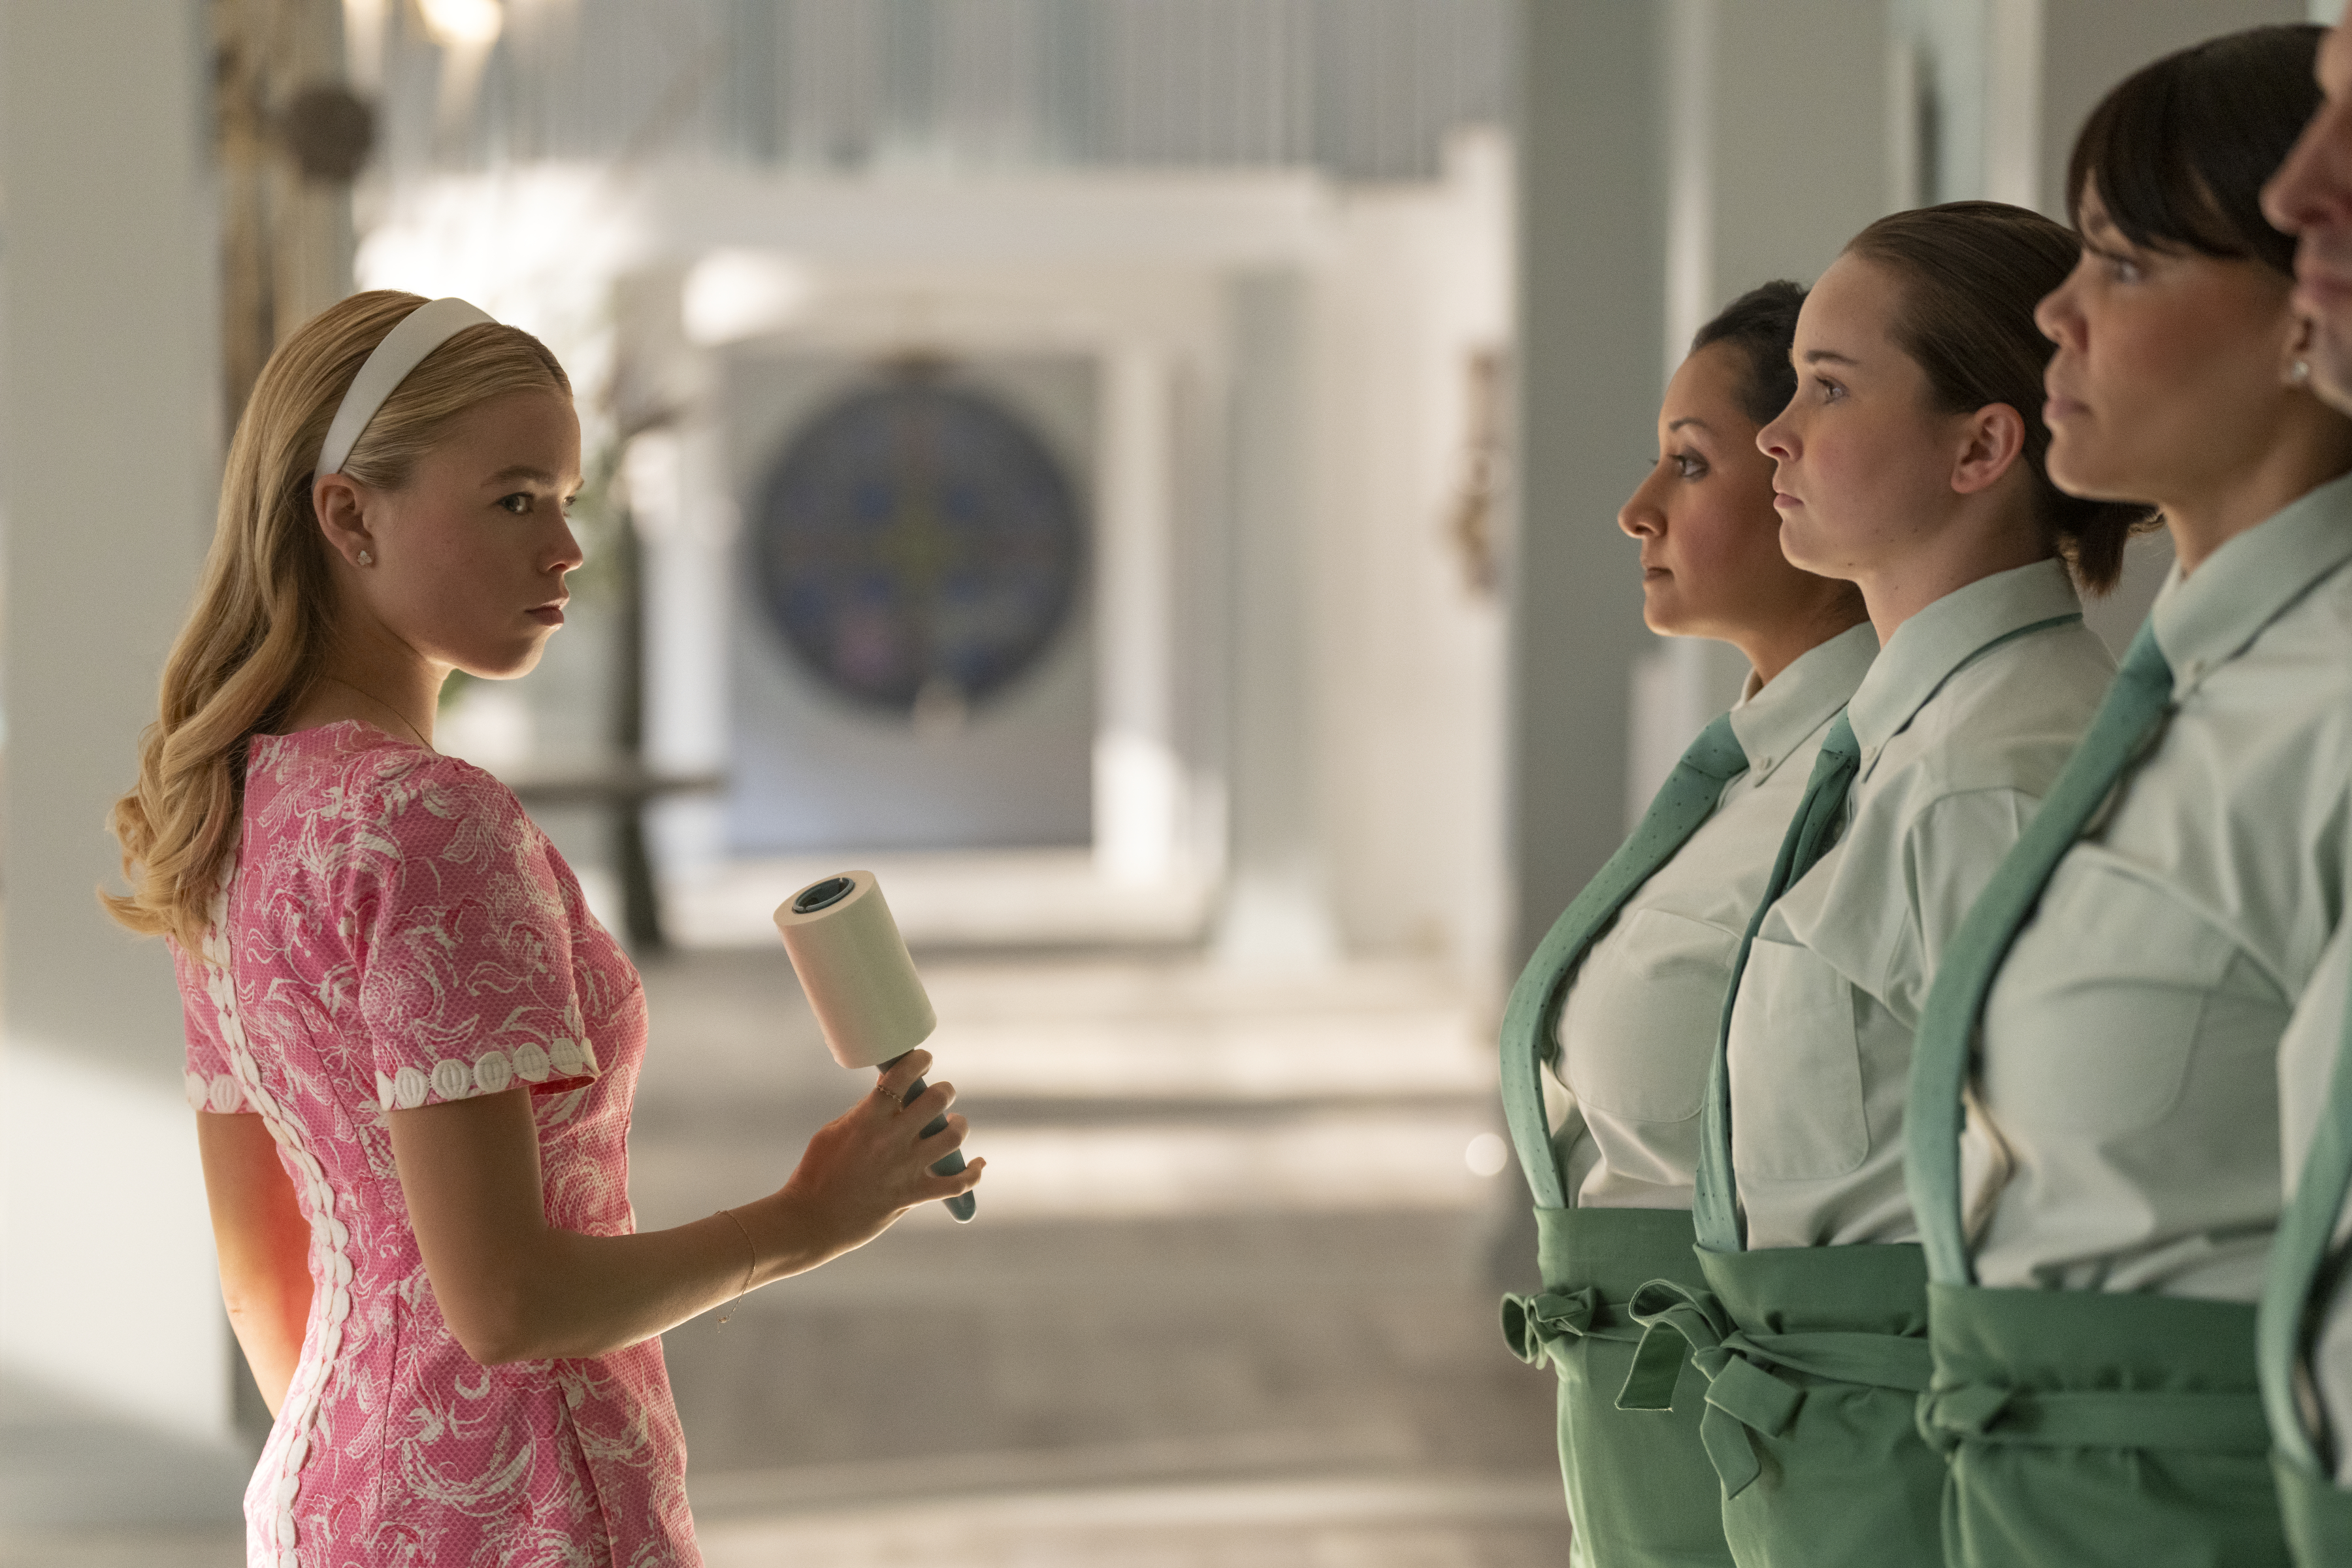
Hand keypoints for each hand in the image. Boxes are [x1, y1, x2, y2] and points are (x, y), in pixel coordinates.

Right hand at [768, 1049, 984, 1267]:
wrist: (811, 1220)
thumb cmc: (816, 1173)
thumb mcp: (833, 1132)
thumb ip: (864, 1114)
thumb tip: (892, 1100)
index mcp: (867, 1120)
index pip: (901, 1077)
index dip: (918, 1061)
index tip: (923, 1059)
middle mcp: (891, 1141)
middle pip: (935, 1101)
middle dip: (943, 1091)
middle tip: (940, 1093)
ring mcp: (905, 1169)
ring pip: (952, 1137)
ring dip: (958, 1126)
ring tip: (954, 1123)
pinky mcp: (913, 1196)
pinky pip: (956, 1185)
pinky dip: (973, 1173)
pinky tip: (979, 1163)